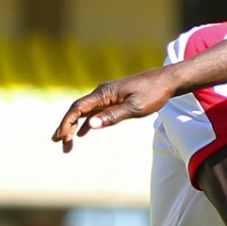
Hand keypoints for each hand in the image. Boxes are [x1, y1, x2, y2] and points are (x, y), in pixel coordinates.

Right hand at [52, 66, 178, 152]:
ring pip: (85, 112)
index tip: (61, 136)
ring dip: (74, 127)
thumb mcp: (134, 108)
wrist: (166, 81)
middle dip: (66, 127)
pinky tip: (83, 133)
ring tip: (67, 143)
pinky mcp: (114, 100)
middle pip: (77, 110)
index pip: (78, 108)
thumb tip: (90, 126)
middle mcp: (101, 93)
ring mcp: (107, 96)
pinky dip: (87, 123)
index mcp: (104, 93)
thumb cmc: (152, 94)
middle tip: (59, 144)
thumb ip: (112, 116)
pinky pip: (95, 112)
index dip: (66, 122)